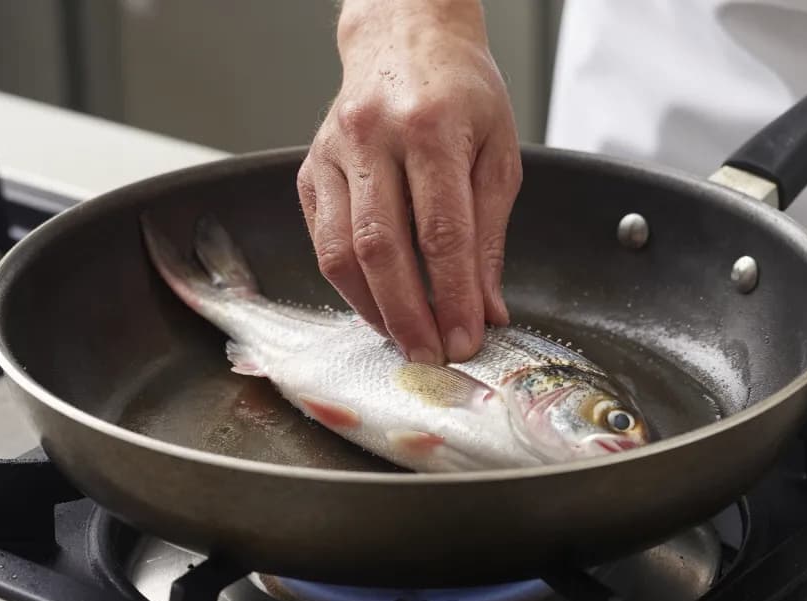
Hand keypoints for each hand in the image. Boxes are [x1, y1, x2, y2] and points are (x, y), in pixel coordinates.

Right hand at [297, 0, 520, 363]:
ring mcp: (332, 152)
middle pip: (381, 248)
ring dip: (372, 307)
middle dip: (408, 315)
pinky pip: (321, 240)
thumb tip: (486, 306)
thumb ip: (490, 234)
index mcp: (431, 127)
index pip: (441, 232)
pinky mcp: (309, 169)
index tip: (466, 338)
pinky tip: (375, 303)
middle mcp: (373, 136)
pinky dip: (348, 283)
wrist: (405, 38)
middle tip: (430, 356)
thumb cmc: (459, 91)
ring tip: (403, 338)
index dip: (452, 295)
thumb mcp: (497, 153)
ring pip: (339, 250)